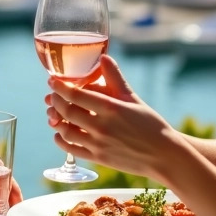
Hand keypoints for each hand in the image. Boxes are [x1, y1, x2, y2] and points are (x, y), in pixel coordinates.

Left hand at [45, 55, 176, 179]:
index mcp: (111, 108)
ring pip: (66, 131)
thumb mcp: (132, 98)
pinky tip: (59, 133)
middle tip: (52, 94)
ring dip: (56, 120)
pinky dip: (61, 141)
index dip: (60, 86)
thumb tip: (103, 56)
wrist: (163, 154)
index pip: (76, 94)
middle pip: (67, 112)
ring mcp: (99, 144)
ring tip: (55, 112)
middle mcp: (102, 126)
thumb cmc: (150, 124)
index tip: (52, 80)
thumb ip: (115, 77)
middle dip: (56, 101)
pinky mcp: (98, 159)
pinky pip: (72, 150)